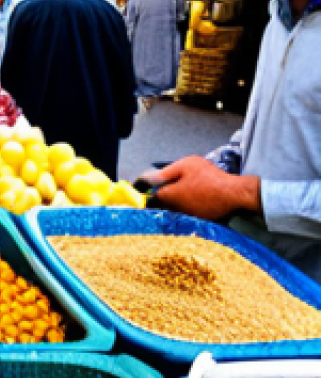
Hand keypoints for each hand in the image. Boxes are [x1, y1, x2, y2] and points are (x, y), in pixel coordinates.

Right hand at [141, 156, 260, 220]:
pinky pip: (196, 193)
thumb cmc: (207, 195)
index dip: (143, 186)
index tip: (136, 196)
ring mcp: (206, 175)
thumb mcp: (178, 196)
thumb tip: (149, 198)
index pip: (156, 175)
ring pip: (183, 189)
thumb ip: (160, 195)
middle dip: (163, 196)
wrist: (242, 198)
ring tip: (175, 213)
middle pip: (170, 182)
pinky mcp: (215, 186)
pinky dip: (191, 202)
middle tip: (157, 209)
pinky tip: (192, 212)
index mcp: (182, 164)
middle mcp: (193, 166)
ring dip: (178, 201)